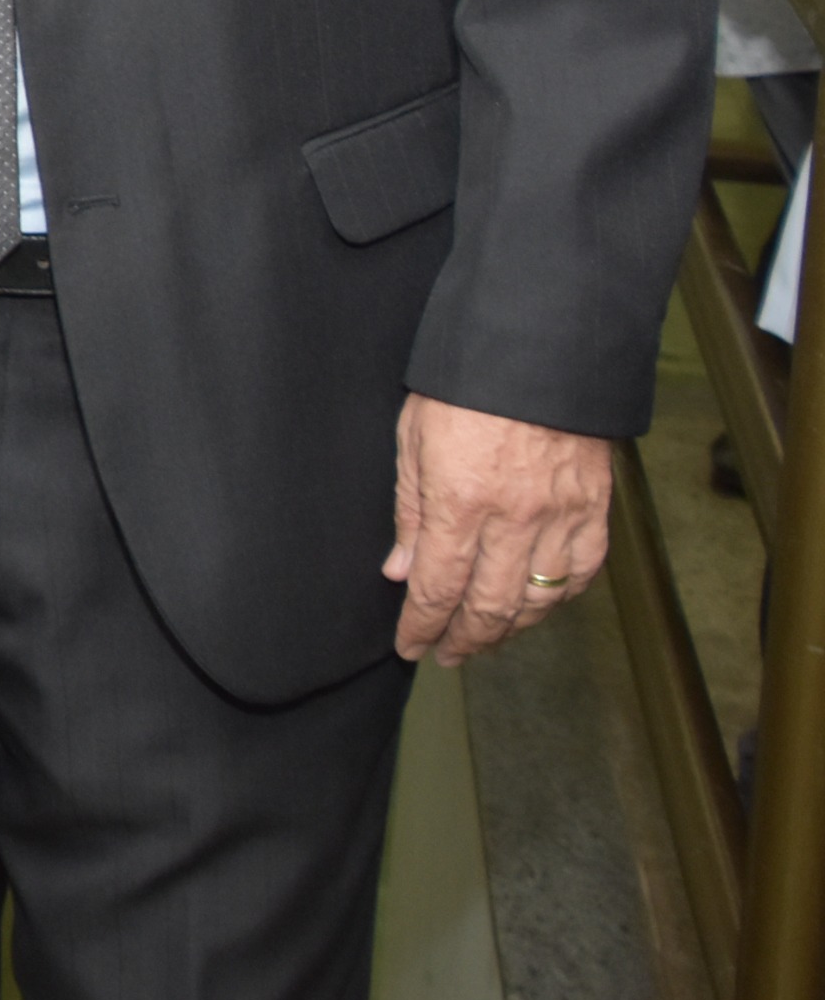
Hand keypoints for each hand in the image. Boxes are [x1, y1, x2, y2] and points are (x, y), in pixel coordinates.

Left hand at [384, 395, 612, 664]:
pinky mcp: (596, 507)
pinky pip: (582, 572)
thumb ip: (411, 510)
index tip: (411, 646)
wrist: (540, 345)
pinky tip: (540, 606)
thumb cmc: (464, 383)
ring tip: (486, 639)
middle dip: (464, 639)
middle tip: (446, 655)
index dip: (422, 626)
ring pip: (540, 599)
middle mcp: (514, 519)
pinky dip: (560, 598)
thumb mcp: (413, 436)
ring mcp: (561, 516)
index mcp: (460, 501)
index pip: (438, 588)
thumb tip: (403, 571)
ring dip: (510, 628)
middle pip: (490, 606)